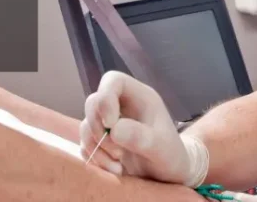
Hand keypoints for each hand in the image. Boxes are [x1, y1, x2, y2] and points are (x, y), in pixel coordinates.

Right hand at [80, 71, 207, 186]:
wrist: (170, 176)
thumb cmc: (171, 157)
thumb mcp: (162, 149)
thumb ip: (142, 138)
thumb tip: (114, 130)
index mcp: (139, 97)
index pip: (113, 81)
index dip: (105, 98)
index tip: (110, 124)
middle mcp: (121, 106)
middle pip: (93, 102)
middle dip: (98, 129)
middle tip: (118, 152)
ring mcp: (109, 124)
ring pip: (86, 126)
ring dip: (97, 148)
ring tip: (118, 167)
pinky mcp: (102, 142)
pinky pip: (85, 145)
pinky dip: (94, 159)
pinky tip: (114, 170)